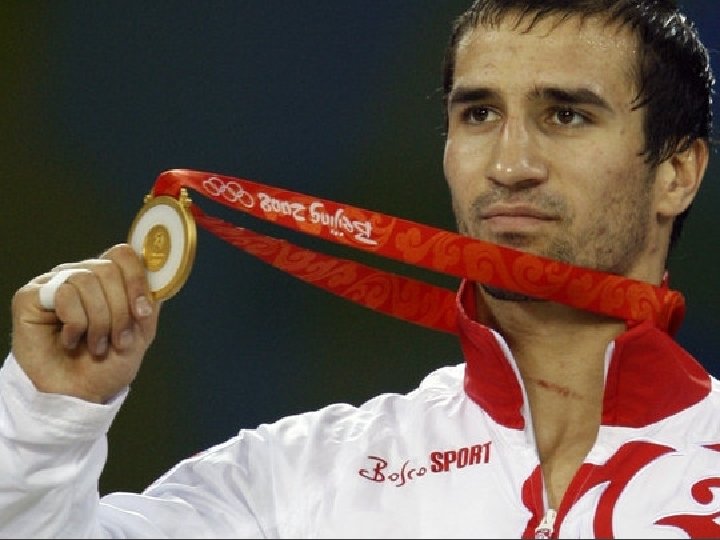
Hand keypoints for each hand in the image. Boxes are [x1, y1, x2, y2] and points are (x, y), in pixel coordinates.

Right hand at [10, 244, 160, 402]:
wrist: (78, 395)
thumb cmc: (106, 366)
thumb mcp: (140, 334)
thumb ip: (150, 303)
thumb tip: (160, 276)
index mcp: (108, 280)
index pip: (124, 255)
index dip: (137, 281)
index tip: (143, 312)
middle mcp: (81, 276)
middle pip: (108, 269)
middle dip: (120, 310)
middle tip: (119, 340)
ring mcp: (55, 284)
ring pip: (86, 279)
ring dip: (99, 320)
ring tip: (96, 345)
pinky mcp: (31, 297)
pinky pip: (63, 293)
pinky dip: (76, 323)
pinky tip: (70, 340)